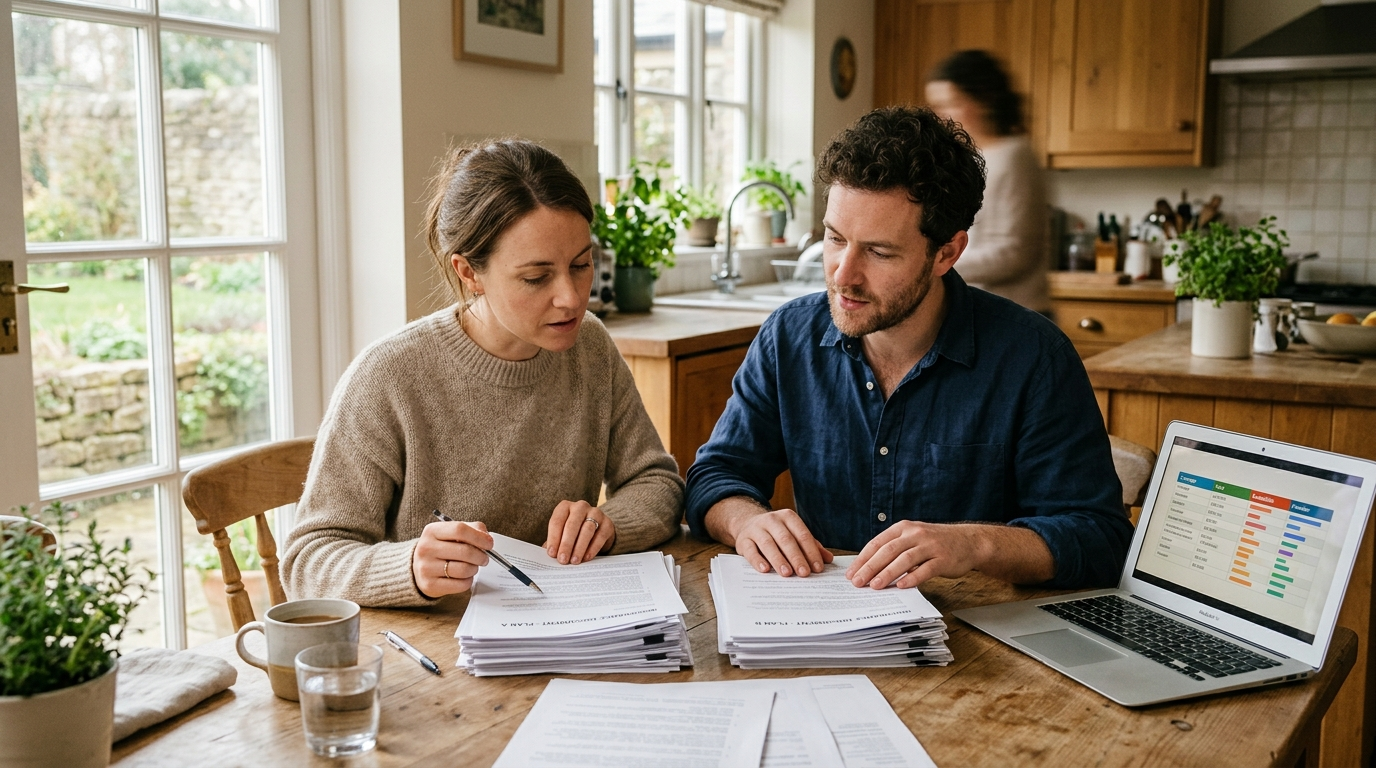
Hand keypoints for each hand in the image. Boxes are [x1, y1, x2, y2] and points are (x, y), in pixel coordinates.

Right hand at [411, 520, 491, 597]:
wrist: (418, 568)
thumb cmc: (440, 549)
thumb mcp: (450, 534)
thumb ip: (471, 530)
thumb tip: (487, 538)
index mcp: (432, 531)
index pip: (460, 530)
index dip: (479, 537)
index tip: (489, 544)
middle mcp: (426, 548)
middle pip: (464, 551)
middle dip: (481, 556)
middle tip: (484, 558)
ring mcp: (426, 567)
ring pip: (464, 569)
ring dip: (474, 569)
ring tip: (472, 567)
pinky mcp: (430, 585)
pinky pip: (461, 585)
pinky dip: (468, 581)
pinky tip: (464, 577)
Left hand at [544, 500, 614, 564]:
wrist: (597, 530)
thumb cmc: (574, 532)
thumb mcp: (562, 533)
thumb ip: (555, 542)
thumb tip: (550, 554)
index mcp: (565, 507)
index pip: (557, 521)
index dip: (553, 538)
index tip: (551, 553)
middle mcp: (580, 507)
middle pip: (572, 525)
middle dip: (566, 544)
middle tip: (563, 559)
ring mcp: (595, 513)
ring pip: (587, 529)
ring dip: (579, 547)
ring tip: (574, 561)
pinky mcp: (607, 523)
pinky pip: (600, 536)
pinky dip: (592, 548)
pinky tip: (586, 558)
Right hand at [729, 506, 832, 576]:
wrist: (747, 524)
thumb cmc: (777, 533)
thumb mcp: (794, 534)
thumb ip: (810, 546)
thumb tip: (828, 559)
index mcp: (788, 517)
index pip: (802, 534)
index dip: (811, 551)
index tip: (818, 567)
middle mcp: (772, 520)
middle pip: (786, 539)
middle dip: (796, 557)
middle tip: (804, 573)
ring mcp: (756, 529)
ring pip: (768, 544)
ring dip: (778, 559)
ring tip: (787, 573)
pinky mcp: (743, 540)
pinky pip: (751, 550)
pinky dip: (758, 560)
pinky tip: (765, 570)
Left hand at [845, 521, 985, 588]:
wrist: (969, 541)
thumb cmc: (935, 543)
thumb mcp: (913, 538)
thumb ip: (894, 550)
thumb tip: (869, 570)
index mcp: (903, 528)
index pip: (877, 543)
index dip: (863, 558)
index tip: (851, 573)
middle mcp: (915, 534)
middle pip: (888, 550)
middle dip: (870, 567)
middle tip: (858, 582)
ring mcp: (930, 545)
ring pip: (905, 559)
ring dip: (888, 573)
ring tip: (875, 586)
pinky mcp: (944, 558)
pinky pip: (926, 569)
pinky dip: (913, 577)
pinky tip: (902, 586)